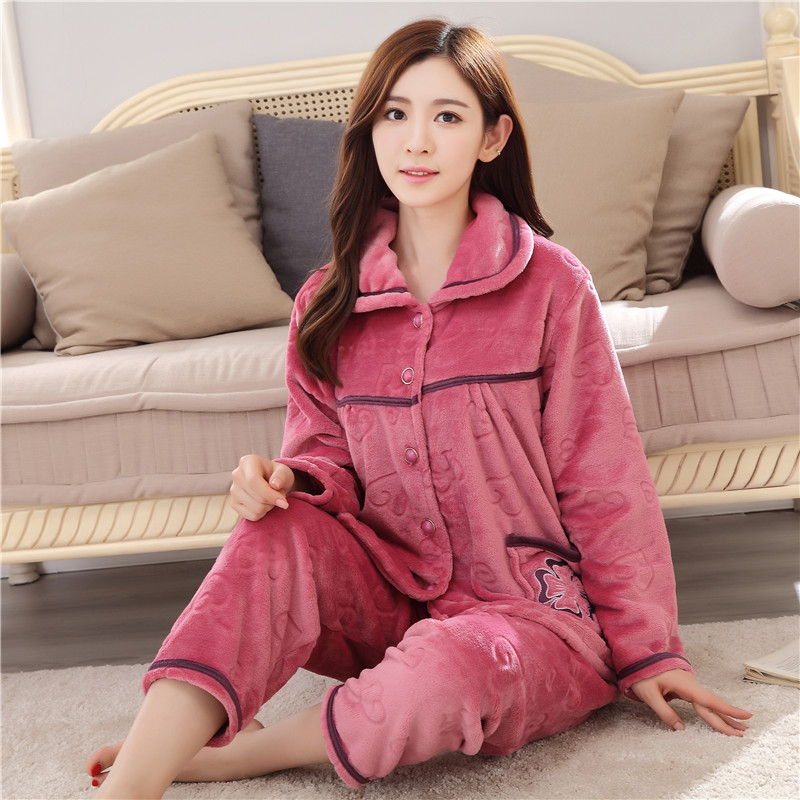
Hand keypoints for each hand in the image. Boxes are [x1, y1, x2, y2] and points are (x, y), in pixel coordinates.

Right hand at [230, 455, 295, 520]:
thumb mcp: (284, 472)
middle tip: (278, 495)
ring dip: (269, 507)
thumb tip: (275, 484)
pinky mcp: (234, 504)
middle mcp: (237, 475)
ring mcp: (233, 490)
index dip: (269, 494)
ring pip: (255, 509)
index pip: (253, 481)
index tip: (284, 502)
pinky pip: (252, 517)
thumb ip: (282, 476)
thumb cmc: (278, 475)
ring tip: (271, 498)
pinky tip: (264, 504)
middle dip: (272, 500)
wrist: (271, 482)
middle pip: (257, 497)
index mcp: (248, 462)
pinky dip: (262, 514)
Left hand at [631, 669, 751, 735]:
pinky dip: (712, 711)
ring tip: (738, 729)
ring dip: (722, 716)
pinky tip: (718, 717)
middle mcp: (690, 685)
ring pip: (708, 704)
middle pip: (711, 705)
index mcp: (685, 685)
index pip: (709, 701)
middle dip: (728, 719)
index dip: (728, 710)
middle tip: (744, 733)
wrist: (636, 657)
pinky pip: (701, 701)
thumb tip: (680, 729)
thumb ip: (664, 712)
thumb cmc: (641, 674)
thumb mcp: (648, 694)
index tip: (747, 716)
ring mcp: (688, 686)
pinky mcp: (685, 687)